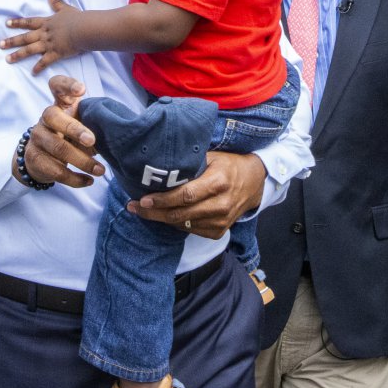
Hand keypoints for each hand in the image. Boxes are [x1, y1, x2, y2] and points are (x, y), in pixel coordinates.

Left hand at [1, 0, 81, 73]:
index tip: (7, 24)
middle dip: (11, 41)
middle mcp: (44, 34)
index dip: (17, 23)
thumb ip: (57, 2)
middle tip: (0, 45)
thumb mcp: (65, 8)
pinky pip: (45, 61)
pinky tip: (32, 73)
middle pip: (25, 37)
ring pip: (30, 50)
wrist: (83, 29)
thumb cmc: (77, 18)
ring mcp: (49, 44)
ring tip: (7, 59)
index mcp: (46, 23)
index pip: (29, 22)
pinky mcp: (56, 53)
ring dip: (18, 54)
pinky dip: (39, 67)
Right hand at [14, 75, 103, 188]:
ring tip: (100, 170)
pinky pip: (57, 171)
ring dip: (82, 161)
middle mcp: (45, 118)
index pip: (57, 86)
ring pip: (58, 148)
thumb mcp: (78, 123)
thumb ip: (92, 121)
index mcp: (59, 105)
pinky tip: (89, 181)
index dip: (67, 85)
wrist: (39, 158)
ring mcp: (38, 138)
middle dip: (75, 129)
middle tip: (93, 141)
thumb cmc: (67, 136)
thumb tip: (117, 133)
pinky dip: (75, 178)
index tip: (81, 90)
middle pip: (54, 117)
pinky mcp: (36, 159)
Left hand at [128, 152, 266, 238]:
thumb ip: (189, 162)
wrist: (254, 182)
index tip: (142, 199)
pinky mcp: (219, 231)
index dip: (162, 200)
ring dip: (161, 219)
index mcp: (218, 183)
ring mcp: (221, 221)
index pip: (186, 196)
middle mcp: (220, 205)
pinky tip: (165, 214)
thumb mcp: (211, 156)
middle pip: (180, 214)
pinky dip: (176, 223)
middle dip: (154, 212)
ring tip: (143, 210)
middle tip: (133, 207)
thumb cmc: (228, 164)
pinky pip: (190, 230)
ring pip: (183, 224)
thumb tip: (159, 164)